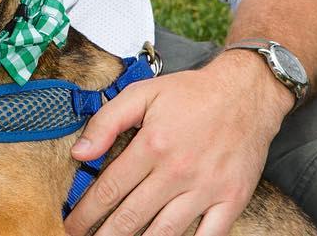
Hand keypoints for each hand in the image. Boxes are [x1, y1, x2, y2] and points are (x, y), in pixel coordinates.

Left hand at [62, 54, 292, 235]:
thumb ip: (106, 121)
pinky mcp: (231, 201)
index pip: (110, 188)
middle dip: (105, 235)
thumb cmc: (191, 94)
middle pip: (132, 216)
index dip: (86, 211)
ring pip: (165, 233)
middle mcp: (177, 172)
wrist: (245, 94)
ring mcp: (205, 189)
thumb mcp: (142, 93)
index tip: (71, 224)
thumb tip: (79, 152)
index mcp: (152, 145)